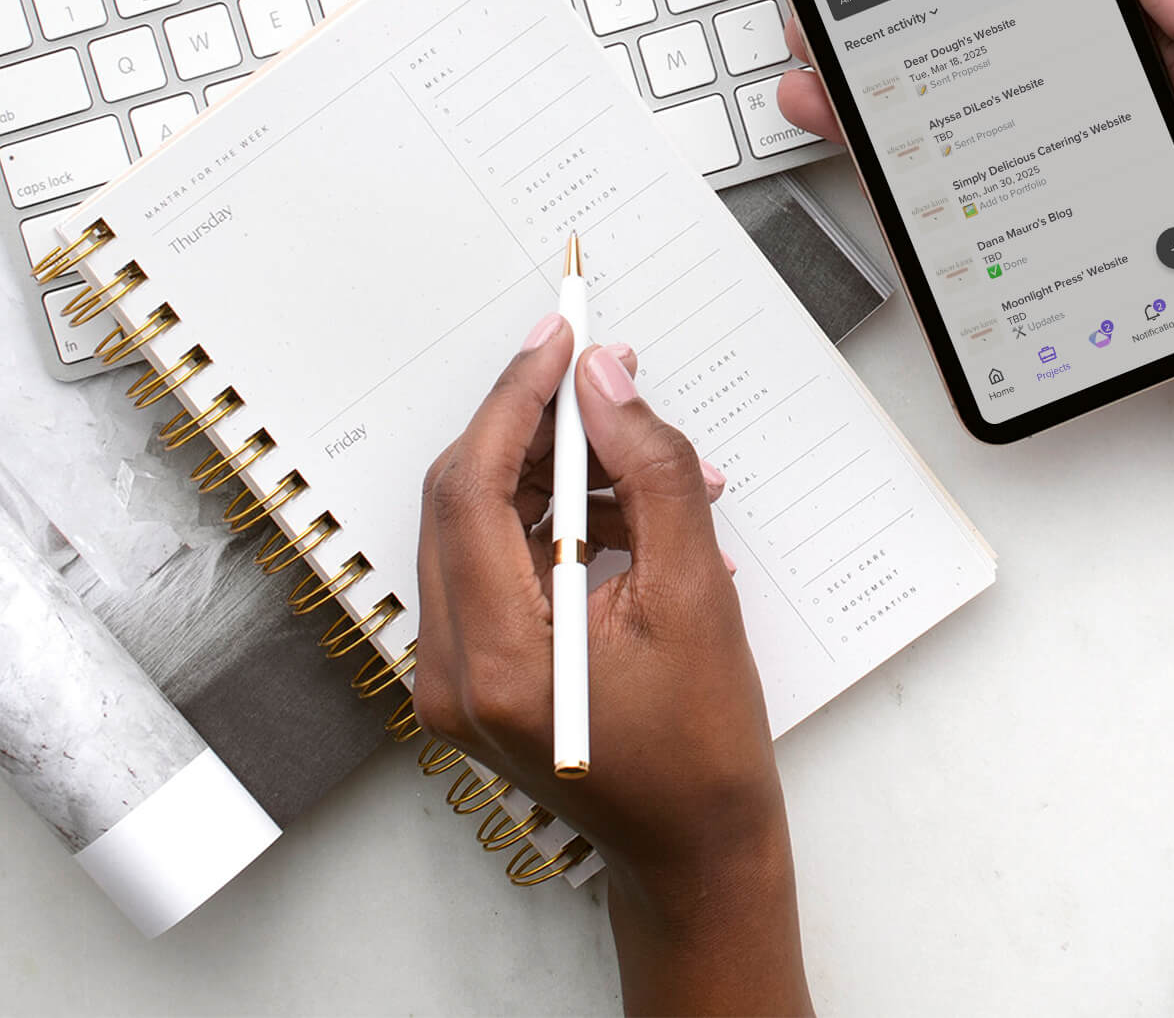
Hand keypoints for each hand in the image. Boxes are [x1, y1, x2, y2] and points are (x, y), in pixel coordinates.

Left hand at [414, 316, 813, 1017]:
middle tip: (604, 379)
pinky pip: (495, 563)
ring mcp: (454, 678)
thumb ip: (651, 473)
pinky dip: (552, 523)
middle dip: (535, 426)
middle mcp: (453, 672)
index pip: (472, 488)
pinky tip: (630, 519)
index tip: (560, 337)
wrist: (694, 852)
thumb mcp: (697, 591)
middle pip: (462, 498)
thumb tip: (605, 382)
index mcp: (501, 660)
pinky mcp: (473, 674)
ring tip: (650, 472)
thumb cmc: (704, 747)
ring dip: (555, 476)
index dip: (516, 398)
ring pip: (478, 524)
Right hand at [777, 0, 1173, 472]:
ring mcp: (1109, 204)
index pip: (1077, 6)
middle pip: (1006, 78)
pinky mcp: (1095, 276)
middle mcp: (1136, 133)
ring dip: (908, 133)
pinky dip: (947, 230)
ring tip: (831, 100)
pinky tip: (895, 205)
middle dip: (915, 47)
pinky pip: (1007, 247)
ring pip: (990, 157)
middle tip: (836, 21)